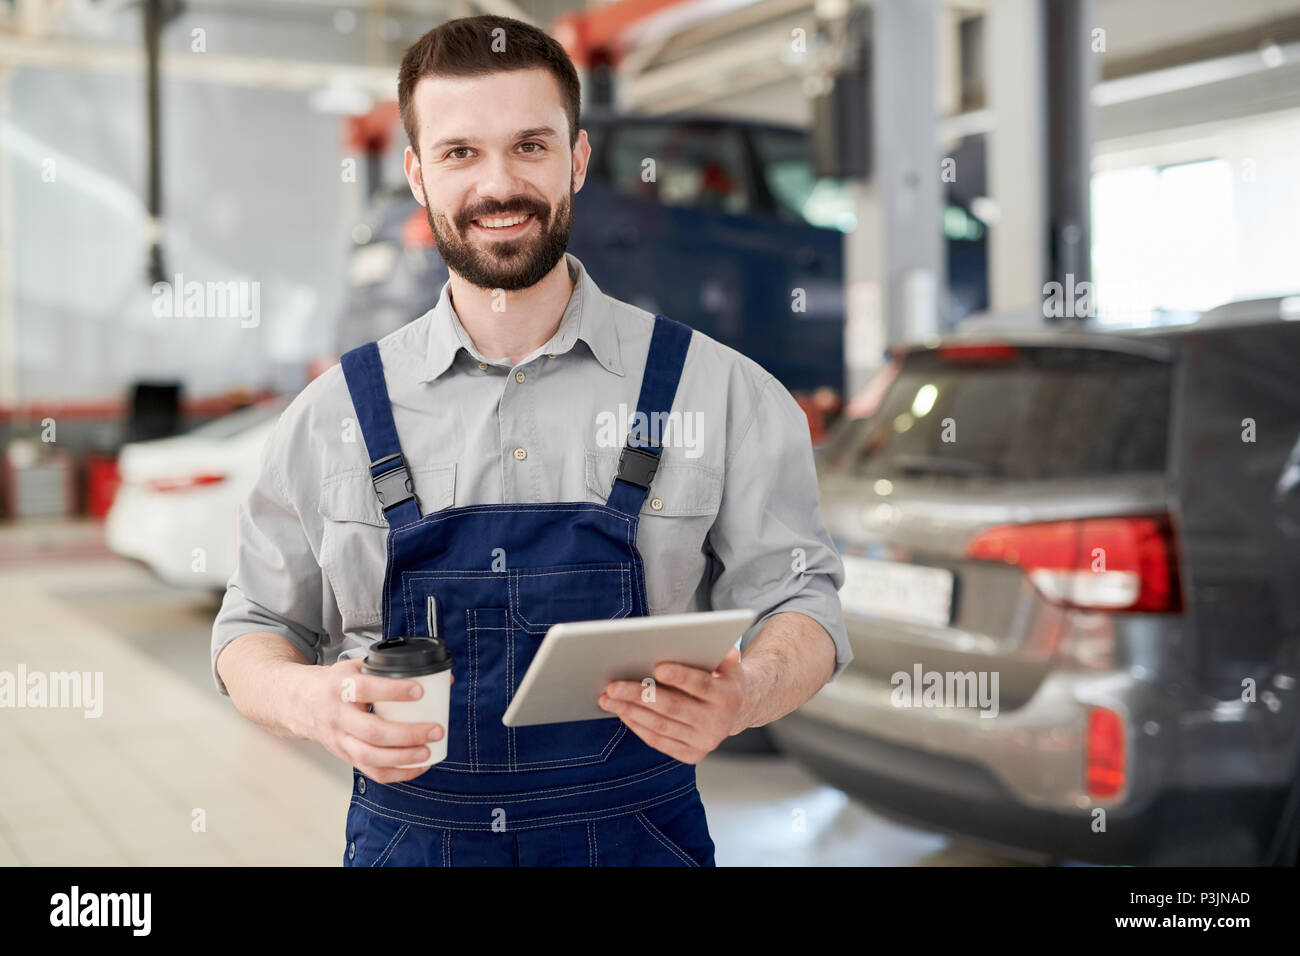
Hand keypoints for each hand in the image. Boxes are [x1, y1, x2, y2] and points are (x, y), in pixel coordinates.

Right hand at [289, 657, 453, 783]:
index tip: (420, 690)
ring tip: (429, 751)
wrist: (298, 705)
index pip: (366, 690)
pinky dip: (398, 773)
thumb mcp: (353, 667)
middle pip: (372, 732)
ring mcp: (340, 741)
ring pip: (371, 757)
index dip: (394, 691)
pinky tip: (418, 766)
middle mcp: (338, 717)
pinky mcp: (345, 757)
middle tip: (435, 729)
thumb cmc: (333, 684)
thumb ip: (389, 669)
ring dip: (404, 758)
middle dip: (408, 734)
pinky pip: (372, 772)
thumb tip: (439, 677)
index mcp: (340, 688)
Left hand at [597, 647, 747, 763]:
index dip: (681, 677)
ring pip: (661, 726)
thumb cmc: (722, 678)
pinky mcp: (691, 754)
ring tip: (608, 698)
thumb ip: (716, 651)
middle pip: (673, 707)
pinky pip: (658, 741)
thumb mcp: (728, 662)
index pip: (702, 685)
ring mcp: (704, 742)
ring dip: (630, 711)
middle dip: (640, 695)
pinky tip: (621, 712)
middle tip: (613, 685)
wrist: (738, 710)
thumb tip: (696, 638)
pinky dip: (637, 726)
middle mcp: (718, 723)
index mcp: (729, 696)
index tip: (658, 667)